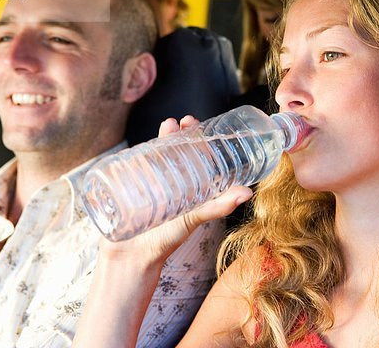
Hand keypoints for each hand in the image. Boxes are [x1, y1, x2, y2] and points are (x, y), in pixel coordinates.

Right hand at [99, 115, 252, 267]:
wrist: (131, 257)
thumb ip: (218, 206)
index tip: (200, 125)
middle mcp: (172, 181)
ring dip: (163, 137)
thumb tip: (247, 193)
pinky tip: (142, 143)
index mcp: (190, 186)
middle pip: (177, 149)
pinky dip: (140, 151)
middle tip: (184, 122)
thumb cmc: (166, 241)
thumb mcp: (194, 219)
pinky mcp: (132, 186)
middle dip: (181, 133)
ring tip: (168, 125)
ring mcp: (151, 182)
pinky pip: (137, 164)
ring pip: (158, 153)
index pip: (198, 156)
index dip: (200, 138)